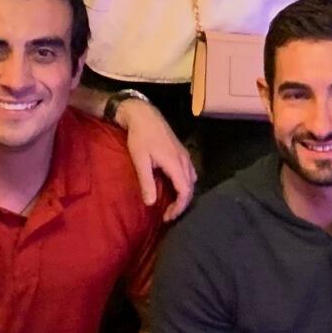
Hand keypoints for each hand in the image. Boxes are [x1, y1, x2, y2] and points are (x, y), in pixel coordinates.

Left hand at [111, 96, 195, 219]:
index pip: (185, 191)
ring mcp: (184, 154)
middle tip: (168, 215)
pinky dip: (185, 184)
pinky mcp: (181, 151)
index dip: (179, 207)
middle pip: (191, 187)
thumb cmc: (139, 137)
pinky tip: (174, 186)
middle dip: (182, 204)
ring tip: (172, 203)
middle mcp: (184, 160)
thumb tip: (151, 204)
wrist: (144, 115)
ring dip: (184, 194)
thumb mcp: (140, 160)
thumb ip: (146, 182)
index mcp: (175, 163)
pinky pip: (189, 172)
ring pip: (192, 179)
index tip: (168, 217)